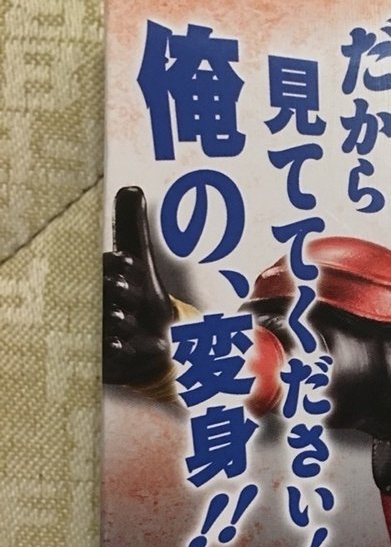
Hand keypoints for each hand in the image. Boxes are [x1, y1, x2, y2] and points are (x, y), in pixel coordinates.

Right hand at [103, 186, 173, 384]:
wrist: (146, 342)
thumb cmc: (137, 296)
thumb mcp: (138, 262)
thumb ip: (132, 228)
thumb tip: (131, 188)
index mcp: (95, 277)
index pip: (105, 267)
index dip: (118, 267)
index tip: (128, 265)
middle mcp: (86, 302)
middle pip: (103, 294)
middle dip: (120, 293)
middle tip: (132, 295)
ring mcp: (90, 329)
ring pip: (105, 323)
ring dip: (120, 323)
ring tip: (128, 322)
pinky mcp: (94, 357)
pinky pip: (103, 354)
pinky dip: (116, 350)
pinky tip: (124, 347)